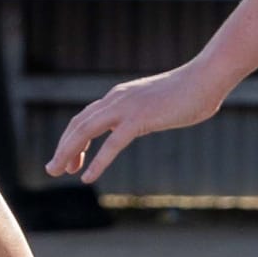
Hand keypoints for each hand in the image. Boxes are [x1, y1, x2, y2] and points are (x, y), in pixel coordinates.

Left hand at [48, 61, 223, 184]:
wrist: (205, 79)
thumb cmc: (188, 93)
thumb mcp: (156, 105)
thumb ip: (142, 115)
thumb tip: (138, 126)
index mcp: (118, 97)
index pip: (85, 118)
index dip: (71, 139)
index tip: (68, 160)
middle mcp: (116, 100)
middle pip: (78, 125)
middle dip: (63, 148)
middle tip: (52, 169)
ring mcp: (126, 108)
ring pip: (86, 132)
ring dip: (69, 153)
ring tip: (59, 172)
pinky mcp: (139, 119)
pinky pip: (112, 144)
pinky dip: (97, 161)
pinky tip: (87, 177)